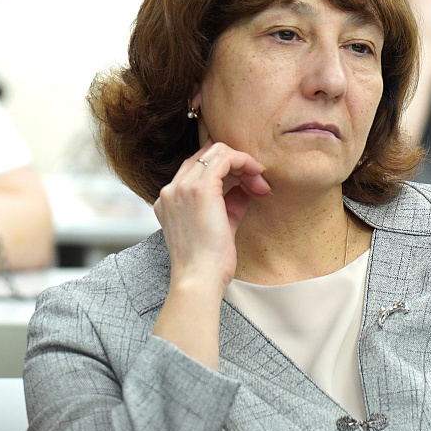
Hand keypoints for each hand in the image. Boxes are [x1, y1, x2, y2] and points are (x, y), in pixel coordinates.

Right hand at [153, 142, 269, 290]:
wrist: (199, 279)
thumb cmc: (209, 263)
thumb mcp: (220, 226)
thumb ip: (230, 203)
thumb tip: (247, 187)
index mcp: (170, 200)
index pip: (197, 167)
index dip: (227, 169)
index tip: (248, 185)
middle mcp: (171, 190)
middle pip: (206, 155)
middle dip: (237, 164)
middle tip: (258, 184)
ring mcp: (181, 187)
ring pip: (216, 151)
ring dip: (244, 163)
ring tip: (260, 185)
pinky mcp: (199, 188)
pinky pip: (225, 157)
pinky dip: (245, 162)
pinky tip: (257, 176)